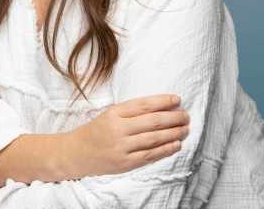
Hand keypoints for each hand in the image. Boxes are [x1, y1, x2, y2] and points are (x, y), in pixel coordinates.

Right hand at [64, 94, 188, 177]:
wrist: (78, 152)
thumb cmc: (98, 130)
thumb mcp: (110, 114)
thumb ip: (131, 111)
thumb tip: (160, 107)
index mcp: (114, 112)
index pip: (144, 105)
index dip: (163, 101)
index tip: (177, 99)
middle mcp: (118, 129)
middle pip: (153, 121)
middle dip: (173, 117)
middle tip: (186, 115)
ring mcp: (122, 147)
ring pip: (154, 138)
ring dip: (174, 133)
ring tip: (185, 128)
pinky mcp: (125, 163)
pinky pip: (150, 155)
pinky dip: (166, 149)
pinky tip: (176, 144)